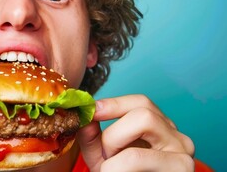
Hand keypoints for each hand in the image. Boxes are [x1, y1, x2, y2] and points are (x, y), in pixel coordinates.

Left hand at [77, 94, 194, 171]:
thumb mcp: (103, 156)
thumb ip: (92, 136)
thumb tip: (84, 117)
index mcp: (160, 129)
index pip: (141, 102)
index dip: (114, 103)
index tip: (91, 111)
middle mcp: (177, 137)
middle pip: (143, 111)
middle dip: (113, 131)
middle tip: (105, 155)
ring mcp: (182, 153)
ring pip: (143, 123)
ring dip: (114, 145)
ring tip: (111, 167)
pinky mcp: (180, 169)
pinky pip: (136, 156)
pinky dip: (116, 166)